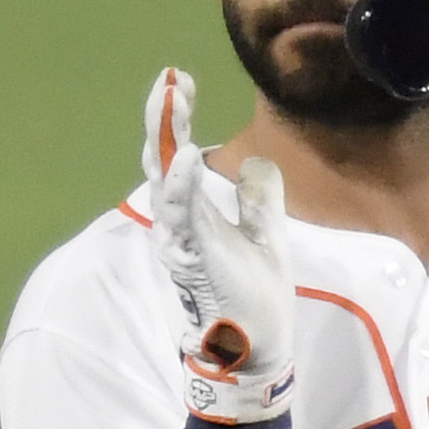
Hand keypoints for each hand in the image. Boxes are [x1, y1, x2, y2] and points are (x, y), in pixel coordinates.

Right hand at [140, 67, 294, 425]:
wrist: (259, 350)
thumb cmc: (255, 299)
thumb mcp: (267, 235)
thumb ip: (259, 199)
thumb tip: (256, 162)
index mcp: (194, 216)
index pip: (177, 156)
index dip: (175, 118)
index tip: (179, 79)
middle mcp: (179, 225)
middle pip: (161, 160)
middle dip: (162, 118)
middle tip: (169, 78)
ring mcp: (181, 242)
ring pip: (164, 181)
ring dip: (168, 138)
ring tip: (171, 98)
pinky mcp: (194, 261)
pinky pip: (183, 217)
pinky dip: (182, 185)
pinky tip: (187, 155)